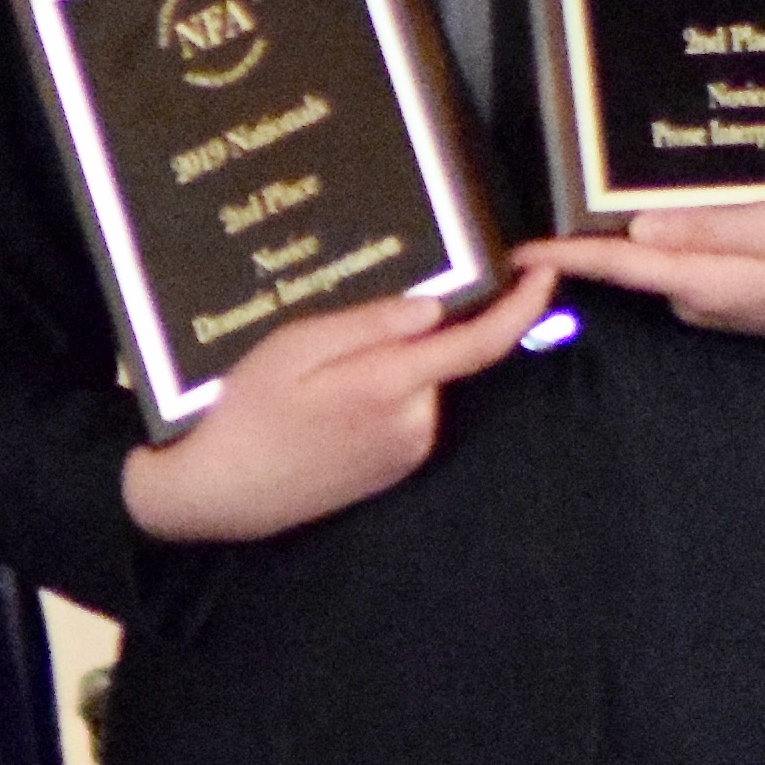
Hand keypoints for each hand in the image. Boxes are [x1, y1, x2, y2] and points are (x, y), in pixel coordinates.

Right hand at [121, 252, 567, 544]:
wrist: (222, 493)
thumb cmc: (249, 412)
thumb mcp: (294, 346)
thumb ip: (368, 324)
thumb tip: (431, 307)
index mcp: (392, 384)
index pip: (480, 342)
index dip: (521, 306)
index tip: (542, 271)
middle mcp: (414, 422)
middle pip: (436, 357)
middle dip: (401, 339)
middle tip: (331, 344)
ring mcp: (407, 450)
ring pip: (417, 385)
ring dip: (385, 371)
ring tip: (315, 383)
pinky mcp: (394, 469)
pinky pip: (403, 414)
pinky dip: (378, 399)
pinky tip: (324, 411)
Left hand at [539, 202, 764, 346]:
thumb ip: (712, 228)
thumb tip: (637, 232)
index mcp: (707, 283)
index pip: (621, 268)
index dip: (565, 259)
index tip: (515, 253)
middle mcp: (701, 299)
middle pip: (632, 265)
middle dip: (589, 239)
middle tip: (547, 203)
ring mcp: (719, 301)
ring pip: (663, 261)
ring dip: (634, 236)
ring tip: (597, 196)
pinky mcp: (737, 293)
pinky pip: (692, 262)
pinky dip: (676, 241)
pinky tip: (674, 213)